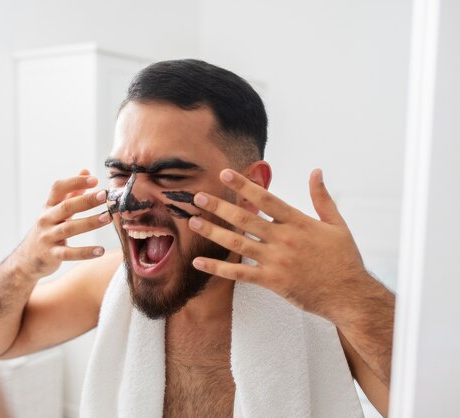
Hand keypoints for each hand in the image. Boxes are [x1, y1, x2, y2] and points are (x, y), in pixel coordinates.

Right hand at [10, 170, 111, 280]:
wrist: (27, 259)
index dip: (75, 182)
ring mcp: (48, 237)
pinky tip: (101, 250)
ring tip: (108, 218)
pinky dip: (85, 252)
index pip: (59, 188)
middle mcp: (46, 219)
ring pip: (69, 229)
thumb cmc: (48, 229)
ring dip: (90, 222)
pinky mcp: (51, 255)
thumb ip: (72, 192)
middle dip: (86, 200)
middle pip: (66, 207)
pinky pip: (69, 253)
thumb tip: (86, 171)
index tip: (94, 179)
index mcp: (49, 206)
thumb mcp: (55, 210)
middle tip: (104, 195)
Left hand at [189, 168, 370, 319]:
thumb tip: (316, 171)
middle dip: (218, 206)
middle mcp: (283, 238)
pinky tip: (199, 262)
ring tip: (193, 222)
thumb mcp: (337, 224)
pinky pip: (239, 274)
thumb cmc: (344, 259)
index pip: (265, 198)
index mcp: (298, 222)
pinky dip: (217, 268)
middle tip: (197, 197)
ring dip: (212, 232)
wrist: (350, 294)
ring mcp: (276, 260)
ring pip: (237, 243)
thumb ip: (322, 197)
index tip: (225, 174)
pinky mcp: (272, 281)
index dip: (243, 185)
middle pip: (244, 218)